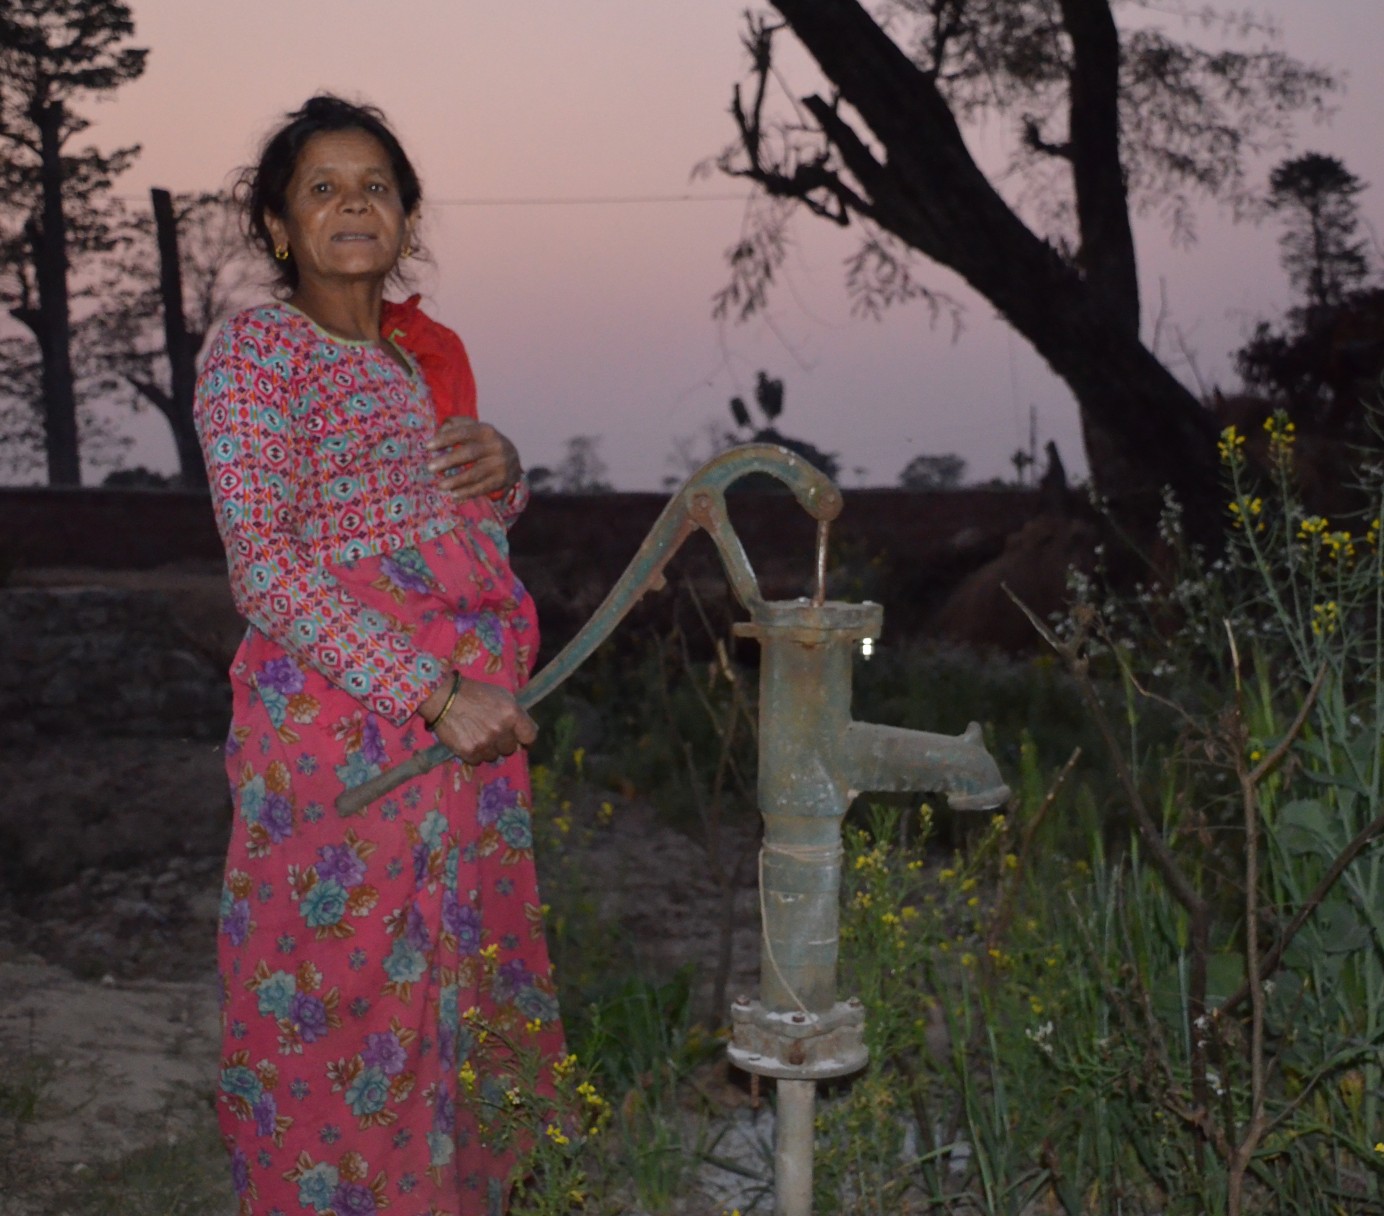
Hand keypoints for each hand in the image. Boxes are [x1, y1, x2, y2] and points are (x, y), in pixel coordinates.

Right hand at [419, 675, 537, 763]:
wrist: (444, 697)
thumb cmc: (475, 693)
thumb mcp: (502, 696)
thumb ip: (515, 713)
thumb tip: (524, 730)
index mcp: (511, 713)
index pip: (530, 736)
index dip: (525, 739)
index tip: (521, 740)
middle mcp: (500, 730)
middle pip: (510, 749)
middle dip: (503, 742)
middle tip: (492, 733)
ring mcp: (485, 742)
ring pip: (494, 756)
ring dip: (488, 749)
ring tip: (477, 735)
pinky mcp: (469, 752)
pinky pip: (478, 760)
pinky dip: (474, 753)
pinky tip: (468, 740)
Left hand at [426, 417, 520, 501]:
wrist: (513, 457)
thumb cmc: (483, 441)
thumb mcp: (473, 428)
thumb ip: (454, 426)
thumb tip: (437, 434)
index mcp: (485, 430)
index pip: (463, 433)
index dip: (445, 439)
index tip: (428, 446)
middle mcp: (495, 446)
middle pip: (469, 453)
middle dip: (448, 461)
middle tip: (430, 468)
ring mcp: (500, 464)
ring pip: (476, 474)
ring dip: (456, 481)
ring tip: (440, 486)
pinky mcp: (502, 480)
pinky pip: (483, 488)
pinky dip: (467, 493)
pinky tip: (454, 496)